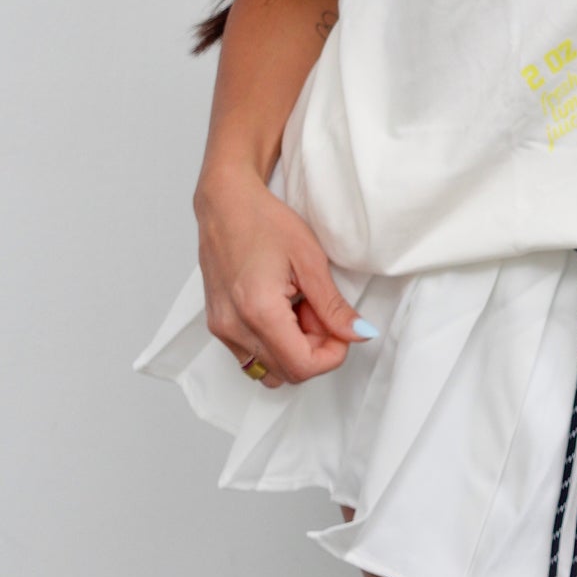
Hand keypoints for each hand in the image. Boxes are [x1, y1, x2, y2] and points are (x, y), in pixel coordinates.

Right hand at [194, 166, 375, 388]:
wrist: (225, 204)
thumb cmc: (263, 221)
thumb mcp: (310, 260)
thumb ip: (334, 305)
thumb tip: (359, 333)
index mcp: (258, 311)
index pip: (302, 366)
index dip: (332, 355)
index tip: (341, 329)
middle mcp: (234, 327)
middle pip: (287, 372)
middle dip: (314, 350)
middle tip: (319, 310)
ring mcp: (221, 329)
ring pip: (269, 369)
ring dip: (293, 349)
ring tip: (299, 309)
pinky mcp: (218, 325)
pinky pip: (251, 356)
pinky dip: (274, 343)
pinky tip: (281, 311)